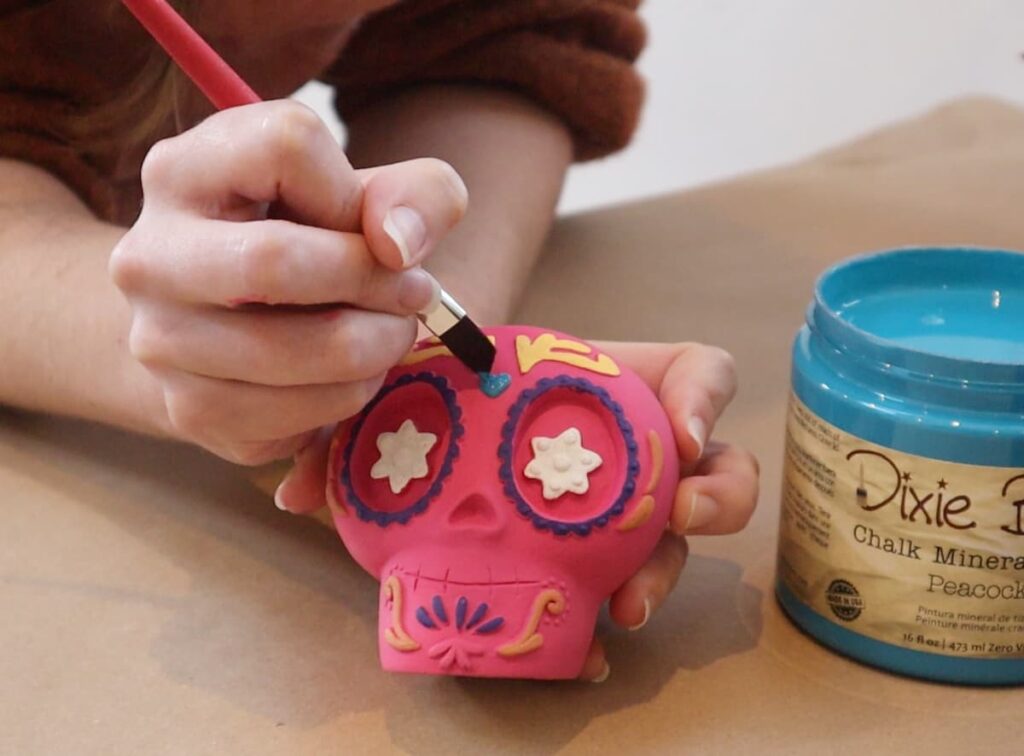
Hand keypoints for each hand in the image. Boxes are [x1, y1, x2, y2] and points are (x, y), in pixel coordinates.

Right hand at [109, 100, 467, 463]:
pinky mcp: (190, 412)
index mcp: (182, 170)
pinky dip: (352, 396)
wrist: (219, 325)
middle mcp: (149, 255)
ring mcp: (159, 341)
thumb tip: (397, 246)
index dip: (357, 193)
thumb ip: (417, 194)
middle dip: (374, 283)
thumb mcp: (366, 195)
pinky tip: (348, 375)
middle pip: (277, 261)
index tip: (372, 228)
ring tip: (388, 333)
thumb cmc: (306, 243)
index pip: (288, 145)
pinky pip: (302, 415)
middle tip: (414, 294)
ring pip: (301, 352)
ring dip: (378, 348)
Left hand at [276, 340, 758, 681]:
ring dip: (667, 573)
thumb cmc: (452, 397)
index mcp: (619, 388)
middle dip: (716, 500)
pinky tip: (591, 653)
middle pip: (716, 475)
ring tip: (627, 602)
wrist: (450, 437)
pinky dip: (610, 628)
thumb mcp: (415, 385)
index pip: (700, 376)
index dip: (706, 400)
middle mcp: (636, 453)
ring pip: (681, 546)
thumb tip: (293, 491)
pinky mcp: (598, 562)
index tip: (680, 433)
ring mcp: (622, 513)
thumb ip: (359, 419)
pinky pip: (625, 592)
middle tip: (676, 516)